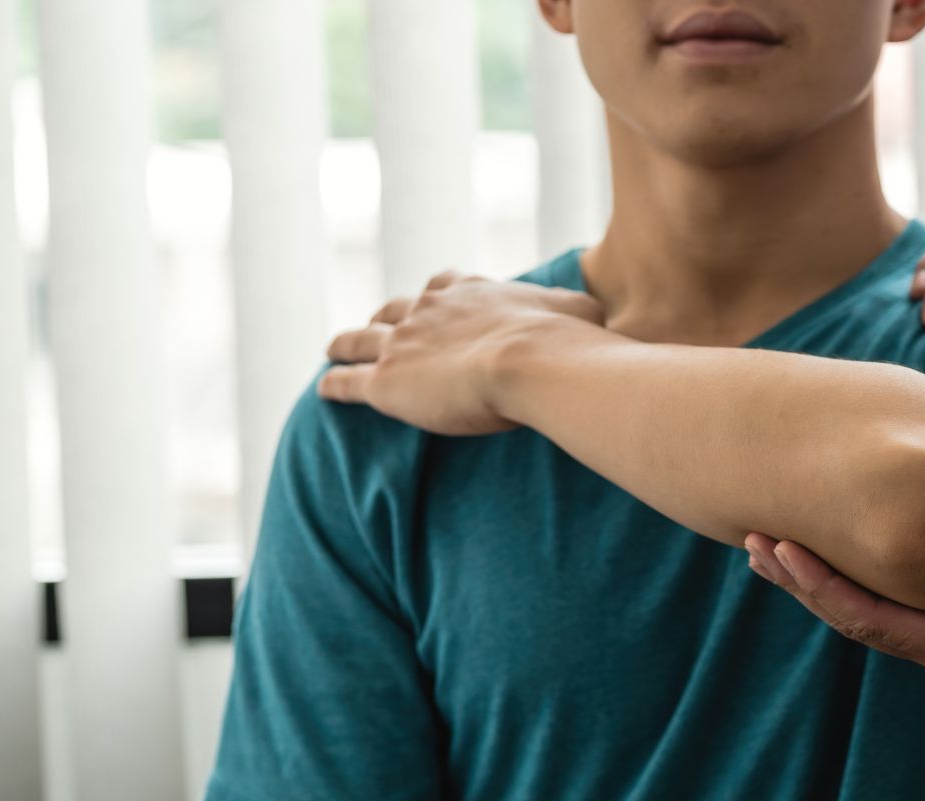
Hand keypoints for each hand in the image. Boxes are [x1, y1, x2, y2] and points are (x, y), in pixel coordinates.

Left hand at [320, 270, 603, 434]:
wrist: (531, 361)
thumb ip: (578, 309)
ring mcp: (403, 343)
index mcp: (470, 293)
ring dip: (346, 342)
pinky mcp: (386, 382)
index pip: (445, 286)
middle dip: (386, 316)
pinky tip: (325, 389)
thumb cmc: (562, 339)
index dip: (436, 295)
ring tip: (334, 349)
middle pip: (396, 308)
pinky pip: (349, 381)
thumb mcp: (578, 310)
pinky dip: (335, 383)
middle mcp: (429, 309)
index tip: (432, 300)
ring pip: (361, 339)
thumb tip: (599, 313)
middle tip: (379, 326)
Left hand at [743, 491, 924, 683]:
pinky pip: (893, 604)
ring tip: (773, 547)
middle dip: (803, 584)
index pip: (867, 620)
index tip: (778, 548)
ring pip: (871, 614)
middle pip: (855, 622)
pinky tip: (837, 551)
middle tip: (753, 541)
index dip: (818, 585)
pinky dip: (857, 578)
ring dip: (823, 582)